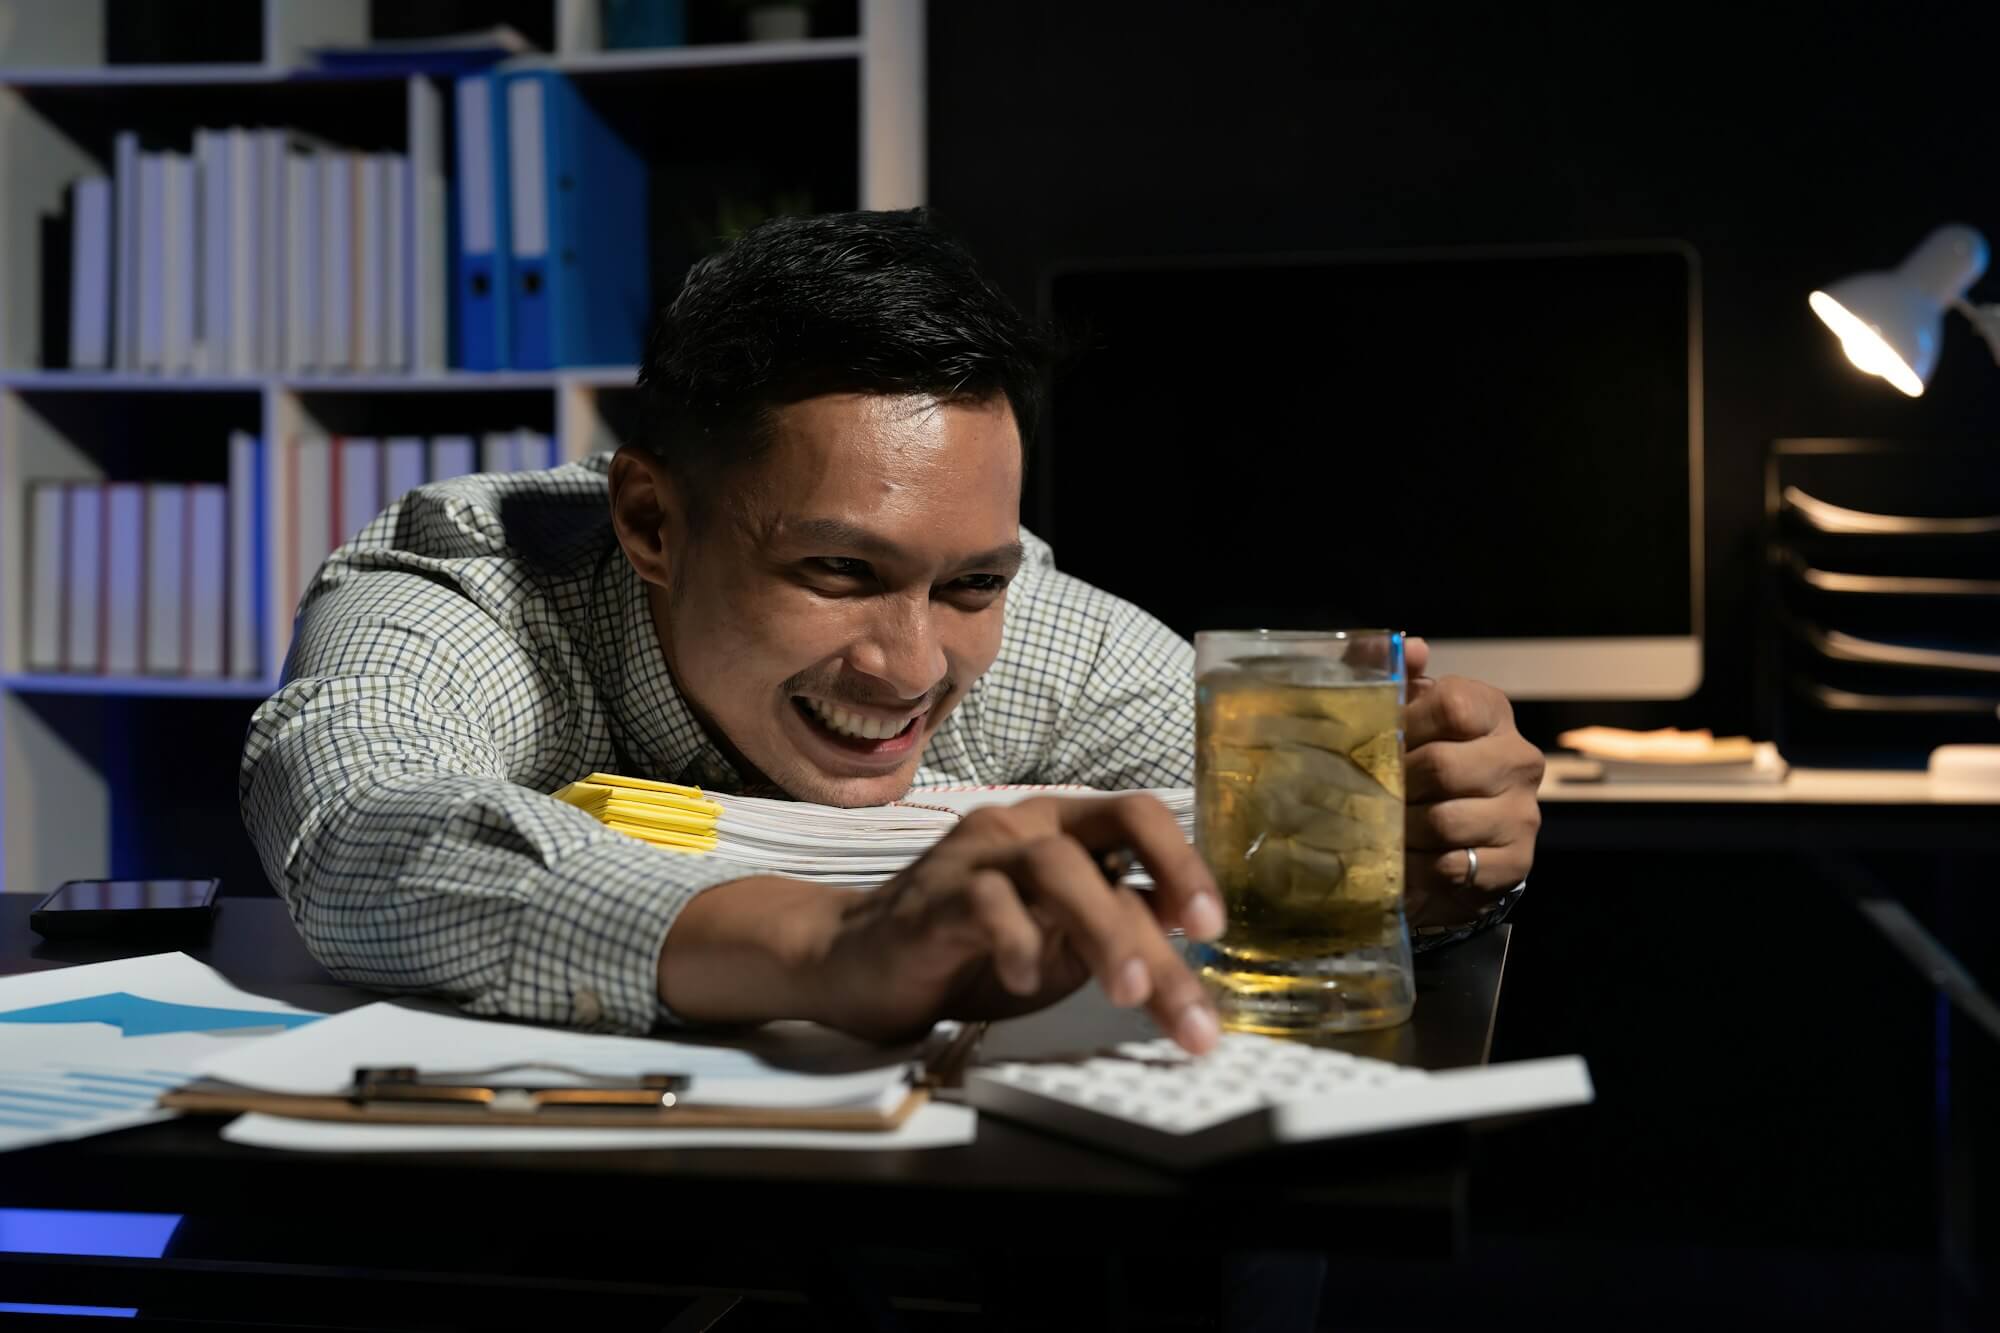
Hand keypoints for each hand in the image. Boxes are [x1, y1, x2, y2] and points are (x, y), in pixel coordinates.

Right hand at [801, 795, 1225, 1052]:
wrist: (854, 962)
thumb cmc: (968, 952)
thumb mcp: (1060, 946)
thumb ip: (1118, 935)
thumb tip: (1195, 958)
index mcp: (1063, 830)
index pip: (1139, 820)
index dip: (1184, 863)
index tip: (1212, 927)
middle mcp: (1024, 827)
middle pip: (1113, 836)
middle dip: (1165, 899)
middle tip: (1192, 973)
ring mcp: (977, 856)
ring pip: (1057, 867)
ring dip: (1103, 930)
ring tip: (1129, 992)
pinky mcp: (934, 897)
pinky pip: (987, 904)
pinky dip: (1018, 944)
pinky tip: (1027, 983)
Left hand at [1400, 640, 1543, 928]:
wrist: (1462, 834)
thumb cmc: (1425, 761)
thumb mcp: (1410, 713)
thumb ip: (1400, 675)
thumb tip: (1412, 647)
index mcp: (1492, 712)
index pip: (1451, 706)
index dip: (1405, 726)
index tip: (1382, 742)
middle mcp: (1519, 758)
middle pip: (1442, 768)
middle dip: (1395, 785)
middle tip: (1369, 794)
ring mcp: (1523, 812)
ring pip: (1444, 821)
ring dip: (1402, 830)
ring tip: (1383, 829)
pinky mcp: (1516, 860)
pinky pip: (1454, 866)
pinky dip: (1416, 867)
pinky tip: (1404, 861)